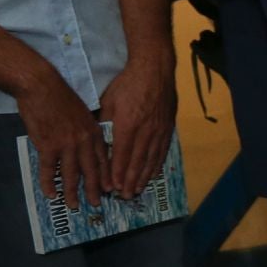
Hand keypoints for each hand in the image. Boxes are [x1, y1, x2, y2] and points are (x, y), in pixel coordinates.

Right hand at [16, 69, 108, 211]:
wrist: (42, 86)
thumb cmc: (62, 96)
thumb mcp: (85, 112)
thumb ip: (90, 129)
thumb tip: (93, 142)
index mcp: (95, 133)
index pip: (104, 160)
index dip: (108, 176)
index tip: (112, 189)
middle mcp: (84, 142)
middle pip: (92, 171)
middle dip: (95, 190)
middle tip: (97, 204)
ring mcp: (67, 145)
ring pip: (71, 175)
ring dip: (72, 192)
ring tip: (73, 205)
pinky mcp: (48, 146)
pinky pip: (49, 170)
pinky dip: (49, 183)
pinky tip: (51, 194)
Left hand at [98, 51, 175, 196]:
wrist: (155, 69)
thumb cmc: (128, 82)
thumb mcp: (109, 100)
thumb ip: (104, 122)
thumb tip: (98, 139)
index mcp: (128, 125)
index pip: (122, 155)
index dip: (117, 173)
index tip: (112, 187)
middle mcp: (145, 132)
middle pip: (137, 162)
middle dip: (130, 181)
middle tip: (125, 196)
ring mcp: (159, 131)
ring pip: (151, 159)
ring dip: (143, 177)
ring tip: (137, 190)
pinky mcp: (168, 128)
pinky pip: (162, 151)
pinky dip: (156, 165)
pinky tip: (152, 174)